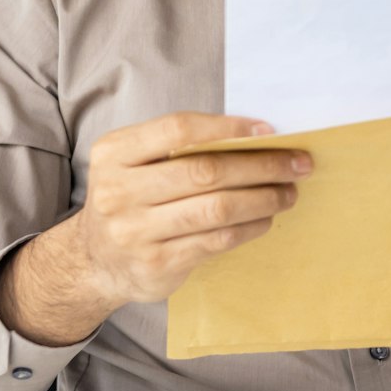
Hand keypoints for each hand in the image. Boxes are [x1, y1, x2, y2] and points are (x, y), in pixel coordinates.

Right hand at [0, 112, 308, 344]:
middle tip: (297, 163)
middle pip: (204, 171)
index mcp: (114, 153)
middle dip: (260, 165)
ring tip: (288, 192)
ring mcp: (135, 231)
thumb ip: (179, 147)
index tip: (269, 130)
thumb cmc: (130, 199)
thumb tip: (256, 135)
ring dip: (262, 198)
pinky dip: (249, 227)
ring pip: (216, 208)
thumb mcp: (135, 163)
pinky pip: (216, 240)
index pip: (178, 129)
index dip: (228, 127)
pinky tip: (265, 218)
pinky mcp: (157, 264)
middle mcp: (119, 191)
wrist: (94, 260)